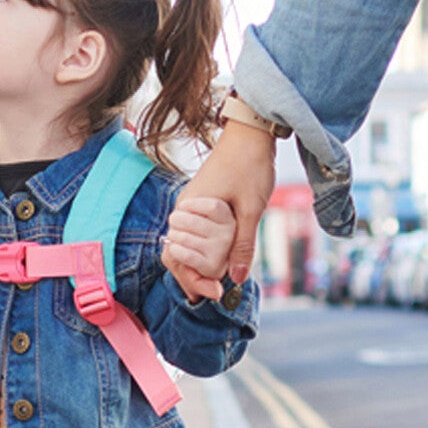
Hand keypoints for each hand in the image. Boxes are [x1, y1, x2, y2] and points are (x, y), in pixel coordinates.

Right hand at [162, 120, 275, 300]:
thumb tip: (236, 279)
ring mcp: (189, 204)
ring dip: (195, 263)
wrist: (250, 132)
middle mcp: (183, 209)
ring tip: (213, 283)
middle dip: (191, 276)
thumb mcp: (251, 210)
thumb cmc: (250, 166)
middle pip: (176, 253)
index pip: (178, 256)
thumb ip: (242, 245)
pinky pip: (192, 231)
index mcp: (189, 211)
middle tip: (212, 295)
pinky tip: (215, 259)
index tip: (214, 294)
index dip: (193, 280)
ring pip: (184, 242)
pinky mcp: (198, 201)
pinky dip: (201, 248)